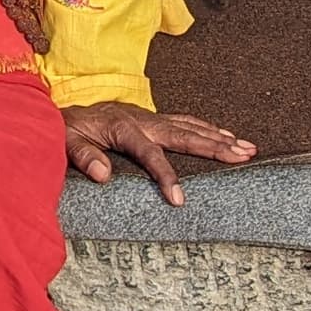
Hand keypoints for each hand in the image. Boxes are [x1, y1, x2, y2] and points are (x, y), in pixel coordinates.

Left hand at [63, 102, 256, 205]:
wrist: (63, 110)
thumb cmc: (64, 130)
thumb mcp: (64, 142)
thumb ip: (82, 156)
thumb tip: (103, 174)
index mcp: (123, 128)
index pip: (150, 154)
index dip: (166, 176)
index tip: (179, 200)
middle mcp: (142, 120)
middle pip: (184, 134)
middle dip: (215, 147)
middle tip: (242, 157)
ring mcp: (150, 118)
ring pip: (190, 126)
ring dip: (219, 137)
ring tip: (246, 147)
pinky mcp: (152, 119)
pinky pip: (185, 122)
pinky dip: (207, 128)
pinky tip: (225, 135)